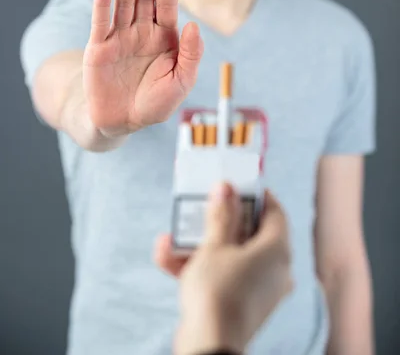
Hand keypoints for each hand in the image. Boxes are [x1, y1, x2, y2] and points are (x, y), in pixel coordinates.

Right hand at [82, 0, 203, 137]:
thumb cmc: (155, 103)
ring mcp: (120, 37)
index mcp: (165, 37)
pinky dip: (103, 5)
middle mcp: (142, 31)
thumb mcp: (181, 83)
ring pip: (124, 5)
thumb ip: (190, 55)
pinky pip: (101, 23)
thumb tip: (194, 26)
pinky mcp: (99, 47)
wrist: (122, 122)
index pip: (167, 6)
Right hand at [154, 184, 293, 354]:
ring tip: (171, 235)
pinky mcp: (241, 304)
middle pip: (249, 233)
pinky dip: (200, 266)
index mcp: (277, 250)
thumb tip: (226, 189)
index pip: (274, 212)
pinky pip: (223, 276)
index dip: (255, 196)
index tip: (236, 185)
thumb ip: (221, 215)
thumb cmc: (218, 291)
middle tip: (201, 206)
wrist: (209, 345)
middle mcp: (274, 269)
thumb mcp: (215, 246)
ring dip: (199, 244)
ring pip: (230, 256)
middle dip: (218, 220)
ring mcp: (259, 289)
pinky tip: (166, 256)